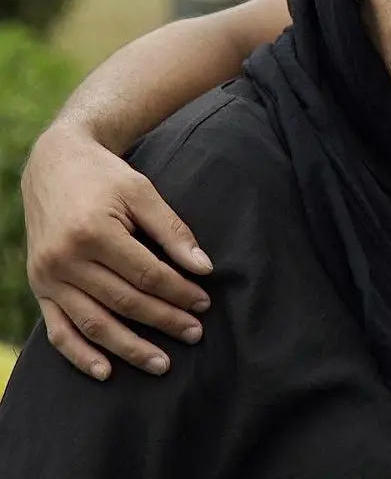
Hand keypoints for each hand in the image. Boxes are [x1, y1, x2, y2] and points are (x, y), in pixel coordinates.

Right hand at [22, 124, 213, 379]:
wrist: (55, 165)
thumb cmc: (107, 177)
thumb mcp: (143, 191)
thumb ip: (172, 230)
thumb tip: (204, 268)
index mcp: (95, 232)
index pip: (146, 274)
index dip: (178, 291)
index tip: (205, 303)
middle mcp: (66, 259)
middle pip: (123, 301)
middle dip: (163, 321)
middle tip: (195, 333)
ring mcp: (48, 278)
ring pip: (93, 324)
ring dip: (129, 349)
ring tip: (162, 364)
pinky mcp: (39, 288)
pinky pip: (58, 331)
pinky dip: (80, 355)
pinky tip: (106, 372)